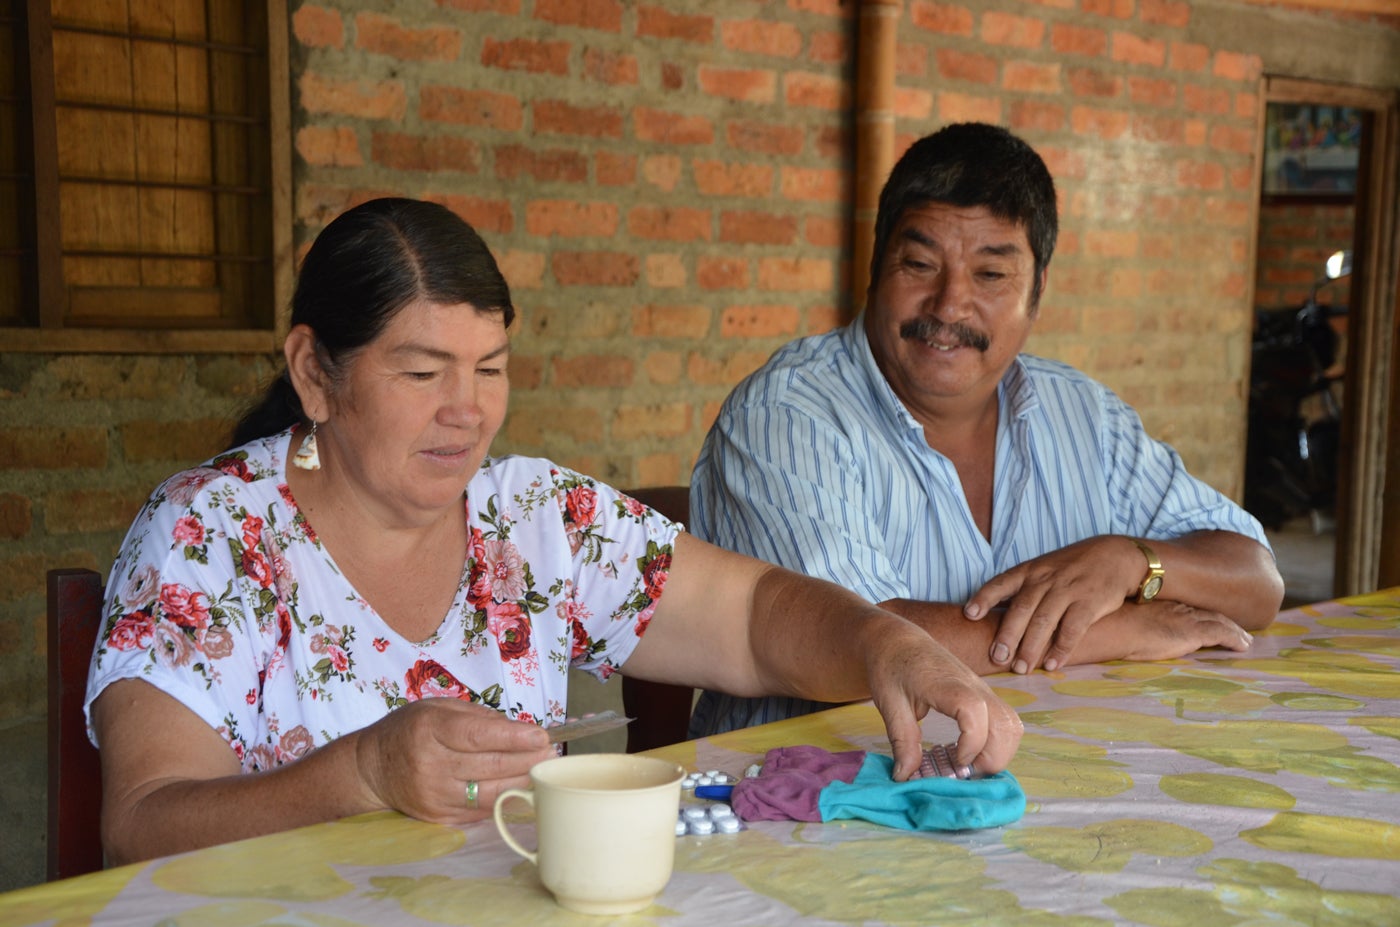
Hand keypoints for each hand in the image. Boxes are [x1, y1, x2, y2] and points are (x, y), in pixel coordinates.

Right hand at [354, 699, 552, 823]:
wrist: (371, 768)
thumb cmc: (409, 730)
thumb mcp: (437, 708)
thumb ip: (477, 716)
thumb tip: (519, 730)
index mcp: (429, 730)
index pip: (477, 736)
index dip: (513, 737)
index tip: (541, 736)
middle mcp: (430, 765)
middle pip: (490, 767)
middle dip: (528, 760)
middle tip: (552, 753)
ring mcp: (433, 795)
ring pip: (490, 793)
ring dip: (523, 782)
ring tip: (544, 770)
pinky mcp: (438, 817)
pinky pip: (480, 811)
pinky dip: (504, 799)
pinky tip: (521, 787)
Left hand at [862, 622, 1022, 780]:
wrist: (898, 639)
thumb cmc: (891, 667)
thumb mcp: (889, 704)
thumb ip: (902, 741)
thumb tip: (905, 777)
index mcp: (945, 684)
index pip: (975, 711)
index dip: (971, 743)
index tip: (954, 763)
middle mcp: (973, 685)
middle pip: (1005, 724)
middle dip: (991, 760)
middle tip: (961, 775)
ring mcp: (982, 689)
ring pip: (1012, 725)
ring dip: (998, 753)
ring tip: (967, 766)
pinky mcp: (983, 694)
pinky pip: (1005, 721)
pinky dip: (997, 743)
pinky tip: (968, 752)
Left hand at [963, 536, 1141, 673]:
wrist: (1115, 556)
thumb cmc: (1072, 568)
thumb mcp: (1044, 569)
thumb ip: (1022, 589)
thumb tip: (992, 615)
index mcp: (1030, 570)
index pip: (1001, 583)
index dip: (984, 598)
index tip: (969, 614)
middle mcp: (1046, 579)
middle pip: (1021, 609)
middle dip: (1007, 635)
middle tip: (996, 658)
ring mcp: (1067, 590)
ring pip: (1043, 622)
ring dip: (1030, 648)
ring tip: (1021, 668)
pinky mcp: (1089, 602)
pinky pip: (1072, 629)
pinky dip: (1061, 649)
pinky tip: (1052, 664)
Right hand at [1111, 600, 1253, 660]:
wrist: (1112, 626)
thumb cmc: (1109, 625)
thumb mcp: (1124, 618)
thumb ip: (1134, 620)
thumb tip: (1127, 628)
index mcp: (1163, 602)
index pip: (1189, 607)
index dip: (1203, 613)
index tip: (1211, 618)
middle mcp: (1178, 607)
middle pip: (1208, 612)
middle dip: (1225, 620)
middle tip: (1238, 629)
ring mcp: (1187, 618)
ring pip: (1220, 622)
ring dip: (1235, 631)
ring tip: (1246, 640)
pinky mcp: (1193, 631)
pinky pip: (1222, 634)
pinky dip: (1235, 639)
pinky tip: (1244, 646)